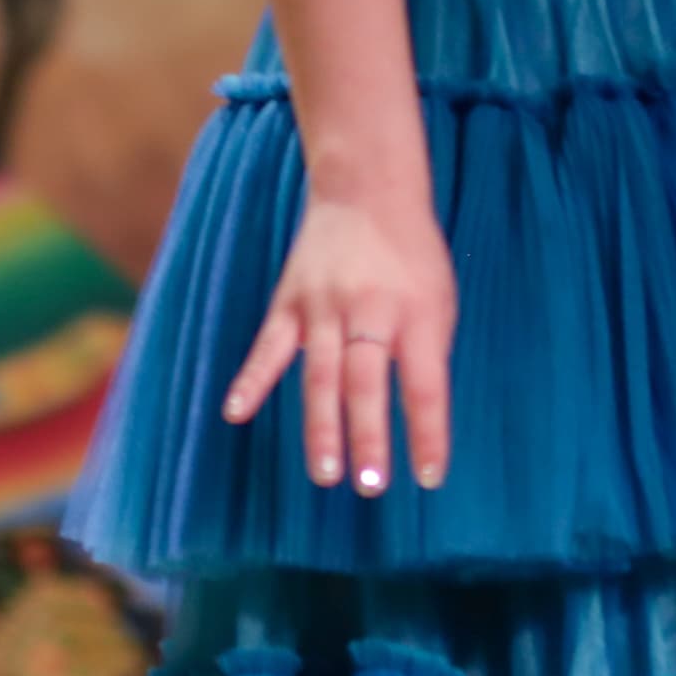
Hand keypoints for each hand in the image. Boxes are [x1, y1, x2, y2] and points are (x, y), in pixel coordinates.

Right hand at [222, 193, 455, 495]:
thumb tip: (417, 421)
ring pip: (321, 373)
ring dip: (321, 426)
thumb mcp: (440, 299)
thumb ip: (427, 355)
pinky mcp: (290, 300)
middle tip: (369, 485)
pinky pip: (269, 345)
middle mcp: (370, 310)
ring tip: (325, 474)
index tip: (430, 478)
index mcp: (418, 313)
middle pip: (366, 382)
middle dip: (368, 435)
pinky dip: (251, 379)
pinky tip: (235, 413)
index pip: (425, 385)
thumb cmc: (412, 257)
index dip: (428, 434)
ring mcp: (325, 305)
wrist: (367, 191)